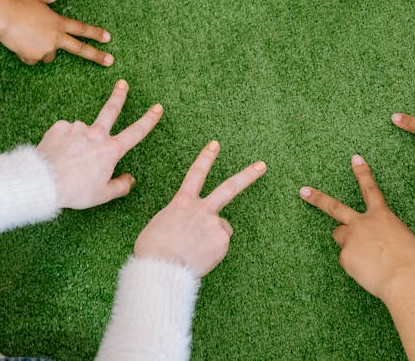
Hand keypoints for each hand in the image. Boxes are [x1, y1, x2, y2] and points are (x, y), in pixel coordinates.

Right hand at [0, 0, 113, 65]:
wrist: (2, 17)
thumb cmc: (18, 5)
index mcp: (58, 22)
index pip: (81, 28)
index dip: (95, 33)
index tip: (108, 38)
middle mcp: (56, 37)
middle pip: (79, 49)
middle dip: (97, 56)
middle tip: (110, 61)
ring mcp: (46, 49)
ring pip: (48, 55)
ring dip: (42, 49)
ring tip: (27, 36)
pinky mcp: (33, 57)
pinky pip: (32, 59)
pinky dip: (27, 54)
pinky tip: (19, 43)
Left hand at [36, 80, 163, 208]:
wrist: (44, 181)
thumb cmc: (75, 190)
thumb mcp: (102, 195)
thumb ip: (120, 186)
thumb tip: (130, 179)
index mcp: (110, 150)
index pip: (136, 132)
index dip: (149, 120)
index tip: (157, 108)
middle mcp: (96, 134)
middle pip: (111, 110)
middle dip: (119, 96)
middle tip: (122, 84)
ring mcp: (77, 128)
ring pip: (82, 132)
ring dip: (78, 141)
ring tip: (68, 160)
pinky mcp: (59, 127)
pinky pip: (65, 133)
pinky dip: (63, 142)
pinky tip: (58, 154)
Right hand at [134, 141, 266, 275]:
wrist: (161, 269)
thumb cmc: (153, 250)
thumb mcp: (159, 226)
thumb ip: (178, 220)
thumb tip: (187, 227)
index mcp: (182, 203)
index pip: (196, 174)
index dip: (206, 158)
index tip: (215, 145)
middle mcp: (202, 209)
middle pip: (229, 188)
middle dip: (247, 175)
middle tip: (262, 165)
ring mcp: (214, 224)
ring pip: (221, 228)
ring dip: (213, 237)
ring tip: (195, 250)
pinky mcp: (222, 242)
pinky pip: (220, 246)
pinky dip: (212, 252)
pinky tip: (199, 258)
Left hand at [300, 155, 414, 300]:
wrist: (405, 279)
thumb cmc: (414, 262)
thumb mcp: (406, 240)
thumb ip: (389, 235)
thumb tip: (382, 243)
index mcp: (382, 216)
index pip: (370, 189)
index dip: (362, 173)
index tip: (355, 158)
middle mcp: (362, 223)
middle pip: (335, 207)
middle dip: (317, 198)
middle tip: (303, 191)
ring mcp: (351, 239)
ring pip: (340, 236)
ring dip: (347, 242)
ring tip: (364, 256)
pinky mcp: (345, 257)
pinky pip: (347, 261)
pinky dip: (356, 266)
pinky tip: (368, 272)